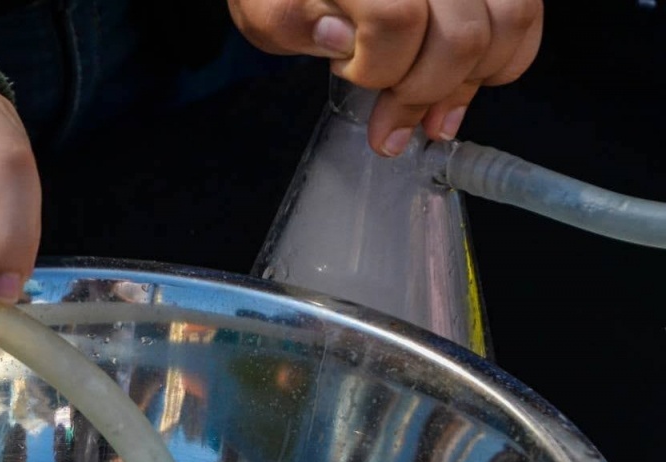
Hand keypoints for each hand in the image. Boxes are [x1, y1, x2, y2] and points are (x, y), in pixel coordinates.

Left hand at [226, 0, 542, 154]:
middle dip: (427, 90)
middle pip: (463, 34)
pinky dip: (506, 56)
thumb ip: (295, 23)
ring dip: (473, 78)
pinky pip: (527, 13)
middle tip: (394, 118)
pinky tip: (467, 78)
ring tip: (434, 107)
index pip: (397, 19)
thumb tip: (341, 40)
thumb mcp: (267, 9)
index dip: (379, 67)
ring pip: (512, 18)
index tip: (353, 76)